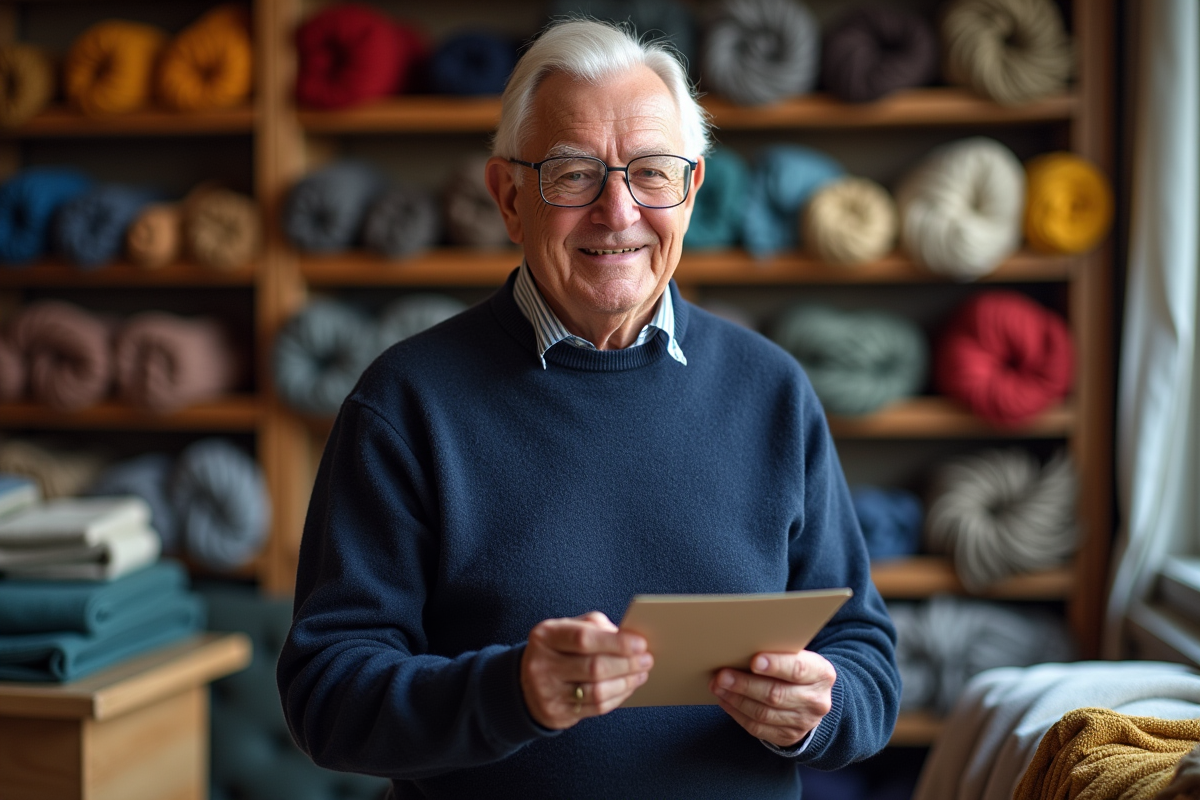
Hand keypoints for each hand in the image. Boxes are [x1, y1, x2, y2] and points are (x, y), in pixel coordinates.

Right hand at [521, 611, 652, 729]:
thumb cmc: (558, 649)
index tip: (641, 643)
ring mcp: (547, 693)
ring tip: (641, 673)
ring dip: (625, 683)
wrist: (527, 683)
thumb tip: (629, 637)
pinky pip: (595, 708)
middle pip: (593, 667)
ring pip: (596, 691)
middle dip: (626, 663)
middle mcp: (542, 665)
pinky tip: (628, 687)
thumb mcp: (568, 629)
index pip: (583, 639)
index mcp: (545, 636)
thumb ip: (596, 627)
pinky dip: (617, 697)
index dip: (616, 642)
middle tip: (647, 659)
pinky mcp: (557, 714)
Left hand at [709, 650, 835, 747]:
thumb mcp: (799, 656)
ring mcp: (803, 722)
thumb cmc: (796, 669)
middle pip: (776, 694)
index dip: (776, 665)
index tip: (754, 661)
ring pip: (763, 713)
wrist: (813, 698)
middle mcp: (816, 700)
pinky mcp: (788, 736)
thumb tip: (741, 645)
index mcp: (821, 674)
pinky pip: (757, 728)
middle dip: (745, 685)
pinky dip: (737, 713)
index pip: (798, 669)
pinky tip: (725, 700)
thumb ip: (779, 653)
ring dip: (736, 699)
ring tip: (718, 686)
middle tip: (721, 675)